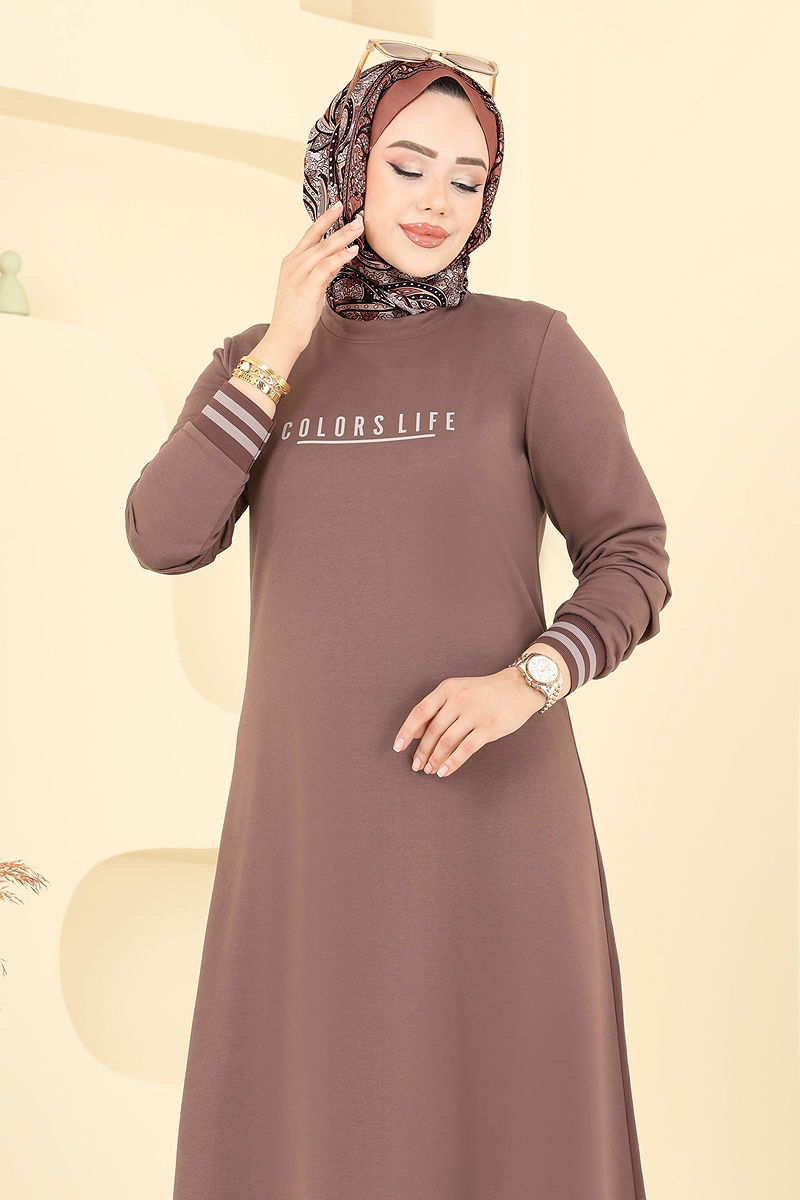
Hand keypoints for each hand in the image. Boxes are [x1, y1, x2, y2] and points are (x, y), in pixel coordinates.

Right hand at [268, 199, 362, 355]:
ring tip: (358, 228)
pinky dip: (339, 257)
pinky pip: (325, 267)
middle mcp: (293, 264)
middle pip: (318, 238)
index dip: (324, 220)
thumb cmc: (297, 316)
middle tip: (357, 215)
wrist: (284, 337)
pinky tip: (351, 251)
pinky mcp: (306, 288)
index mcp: (292, 262)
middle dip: (338, 224)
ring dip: (342, 238)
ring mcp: (298, 275)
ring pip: (323, 250)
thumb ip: (322, 272)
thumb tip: (338, 260)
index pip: (309, 235)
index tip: (338, 206)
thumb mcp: (311, 288)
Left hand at [392, 667, 545, 778]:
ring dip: (435, 759)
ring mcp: (475, 713)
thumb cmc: (485, 692)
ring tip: (429, 770)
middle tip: (416, 765)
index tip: (398, 747)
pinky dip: (452, 763)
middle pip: (433, 730)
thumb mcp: (458, 691)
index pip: (420, 711)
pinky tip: (444, 771)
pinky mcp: (489, 728)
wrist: (519, 687)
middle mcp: (459, 699)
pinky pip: (465, 749)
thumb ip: (438, 709)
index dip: (407, 731)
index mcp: (448, 688)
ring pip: (447, 742)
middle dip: (422, 751)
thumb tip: (416, 733)